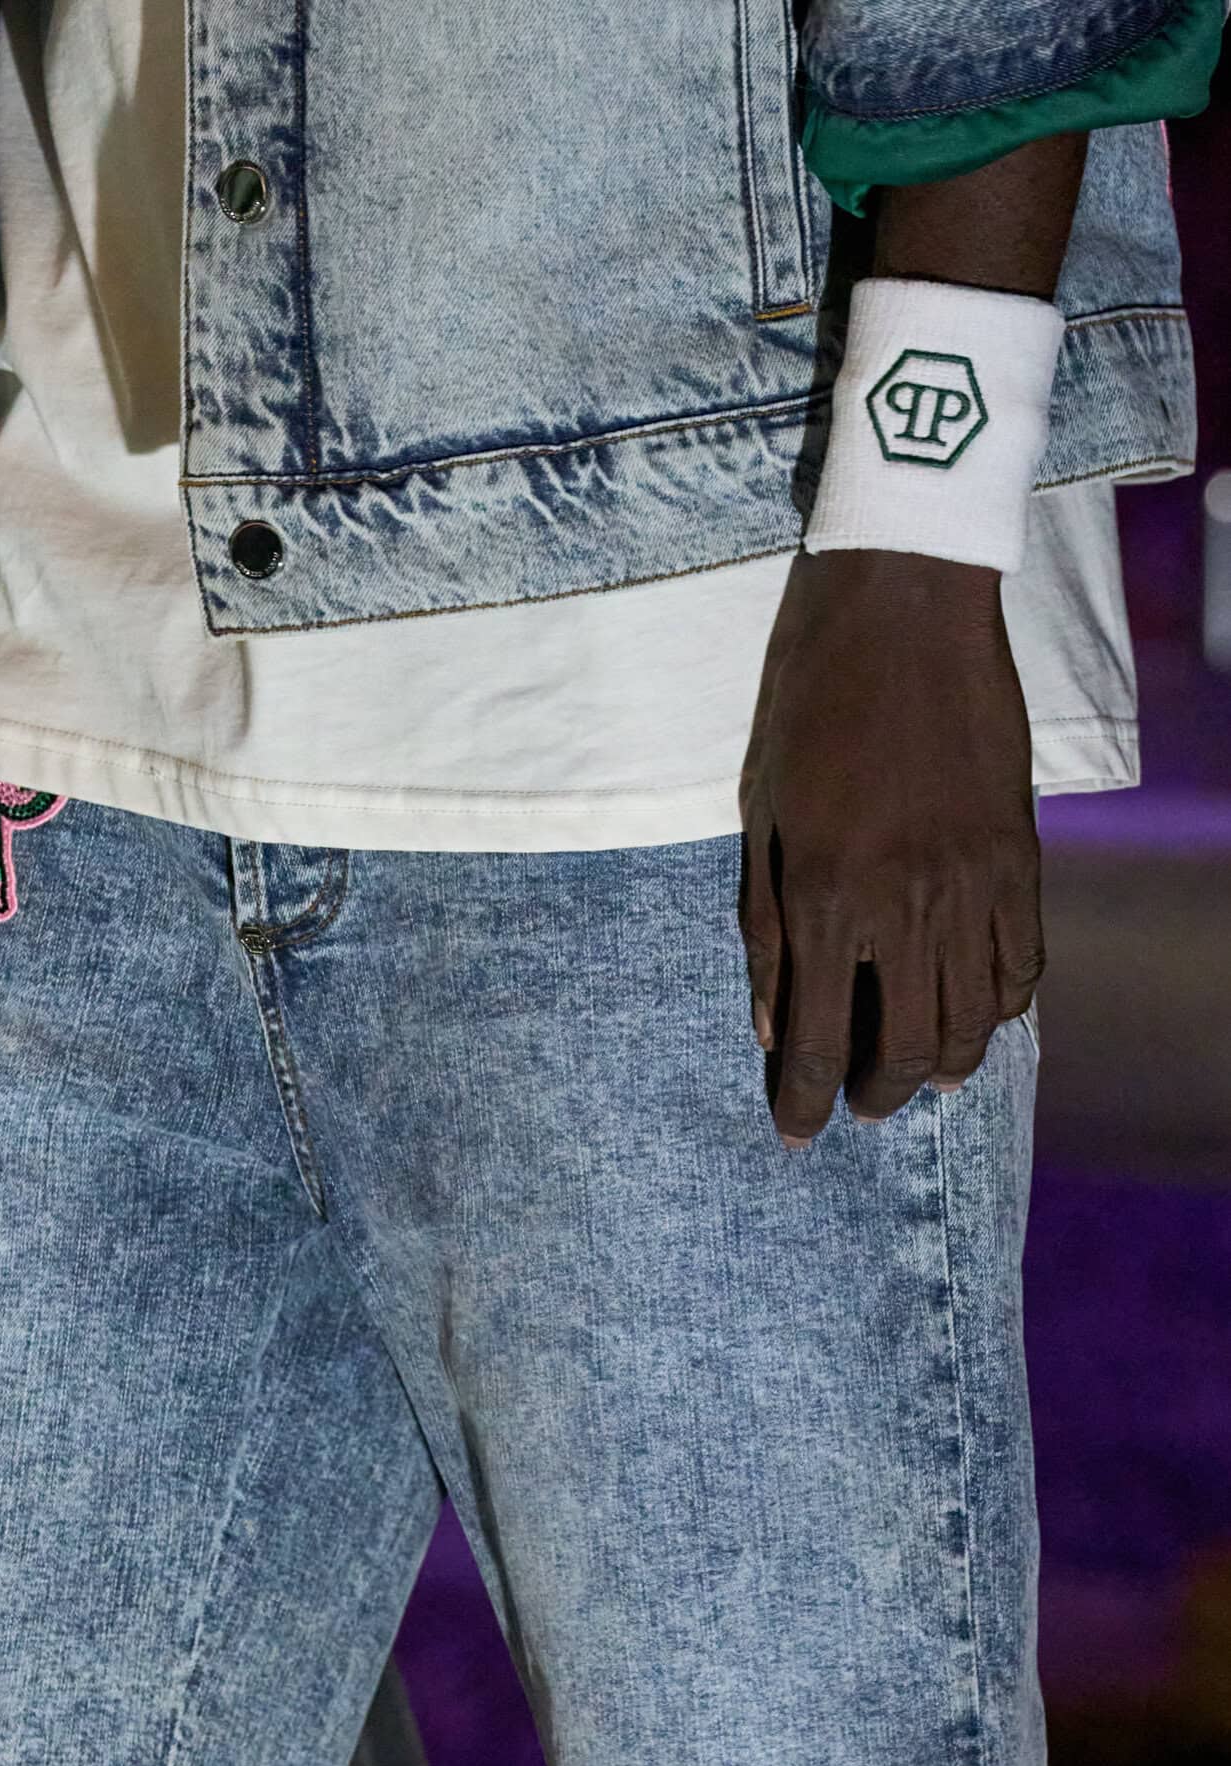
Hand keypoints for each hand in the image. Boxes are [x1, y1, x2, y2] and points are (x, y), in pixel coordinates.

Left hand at [738, 547, 1043, 1148]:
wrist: (904, 611)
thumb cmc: (810, 704)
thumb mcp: (759, 816)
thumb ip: (764, 929)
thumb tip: (769, 1027)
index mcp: (826, 897)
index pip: (816, 1039)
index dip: (804, 1103)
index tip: (795, 1135)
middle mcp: (906, 906)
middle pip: (906, 1049)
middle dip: (876, 1095)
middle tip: (856, 1105)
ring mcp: (974, 884)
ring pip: (976, 1020)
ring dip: (946, 1067)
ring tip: (921, 1078)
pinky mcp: (1020, 857)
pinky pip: (1026, 963)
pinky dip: (1005, 1009)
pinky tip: (980, 1019)